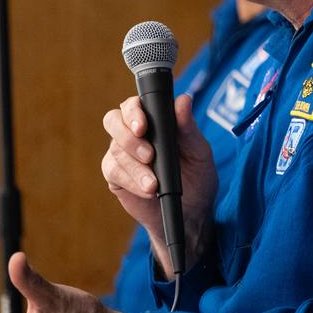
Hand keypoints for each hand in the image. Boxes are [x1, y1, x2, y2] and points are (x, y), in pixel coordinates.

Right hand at [101, 93, 217, 269]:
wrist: (190, 213)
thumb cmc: (197, 177)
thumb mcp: (199, 152)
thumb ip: (189, 127)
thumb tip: (184, 100)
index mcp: (154, 119)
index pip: (134, 104)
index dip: (133, 111)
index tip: (142, 126)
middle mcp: (133, 132)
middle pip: (113, 120)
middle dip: (128, 137)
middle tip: (149, 155)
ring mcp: (122, 153)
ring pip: (116, 149)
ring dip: (136, 167)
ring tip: (155, 183)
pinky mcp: (116, 175)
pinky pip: (114, 171)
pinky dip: (132, 181)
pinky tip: (148, 190)